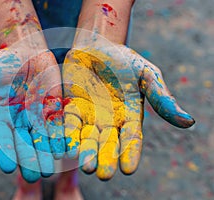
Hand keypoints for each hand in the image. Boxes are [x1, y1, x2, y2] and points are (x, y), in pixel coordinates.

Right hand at [0, 39, 64, 182]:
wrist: (26, 50)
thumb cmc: (1, 64)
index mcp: (0, 117)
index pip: (1, 138)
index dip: (4, 151)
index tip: (7, 167)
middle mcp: (19, 120)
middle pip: (23, 142)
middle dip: (28, 158)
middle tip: (33, 176)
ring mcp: (38, 115)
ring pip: (42, 138)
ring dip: (46, 153)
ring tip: (50, 168)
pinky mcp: (54, 108)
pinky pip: (58, 124)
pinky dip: (61, 136)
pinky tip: (65, 149)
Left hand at [63, 39, 194, 179]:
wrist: (97, 45)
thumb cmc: (125, 60)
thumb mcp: (147, 75)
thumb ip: (161, 97)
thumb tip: (188, 122)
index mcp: (129, 116)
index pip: (131, 138)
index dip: (130, 153)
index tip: (128, 169)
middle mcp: (109, 120)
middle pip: (107, 142)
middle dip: (105, 158)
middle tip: (103, 174)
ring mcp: (89, 114)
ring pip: (87, 136)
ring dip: (85, 150)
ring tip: (84, 166)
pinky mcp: (72, 106)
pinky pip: (69, 121)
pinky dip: (67, 133)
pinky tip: (65, 145)